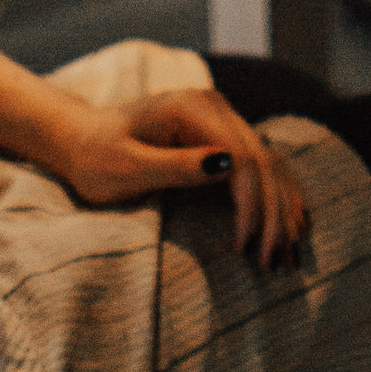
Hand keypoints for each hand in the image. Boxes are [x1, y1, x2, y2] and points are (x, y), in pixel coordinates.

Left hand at [51, 85, 312, 266]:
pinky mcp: (219, 136)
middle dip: (273, 213)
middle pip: (262, 160)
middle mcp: (214, 107)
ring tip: (288, 254)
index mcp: (192, 109)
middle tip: (273, 264)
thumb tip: (226, 165)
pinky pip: (259, 165)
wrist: (79, 138)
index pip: (242, 156)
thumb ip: (176, 166)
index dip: (251, 205)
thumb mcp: (127, 167)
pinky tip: (291, 223)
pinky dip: (276, 195)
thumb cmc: (95, 157)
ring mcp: (220, 119)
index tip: (244, 250)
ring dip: (282, 207)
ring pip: (268, 162)